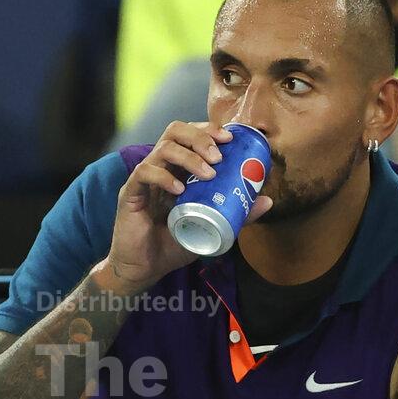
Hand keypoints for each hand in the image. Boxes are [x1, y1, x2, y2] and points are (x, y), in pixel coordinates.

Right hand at [106, 120, 271, 289]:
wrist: (145, 268)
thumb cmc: (174, 244)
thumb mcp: (211, 227)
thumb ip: (237, 214)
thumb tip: (267, 200)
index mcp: (178, 169)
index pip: (190, 135)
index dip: (209, 130)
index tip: (230, 140)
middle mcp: (161, 167)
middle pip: (176, 131)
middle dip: (201, 137)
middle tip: (220, 156)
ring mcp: (144, 178)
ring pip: (163, 148)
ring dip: (189, 157)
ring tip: (208, 173)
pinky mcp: (130, 192)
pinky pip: (144, 173)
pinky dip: (163, 176)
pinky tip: (179, 189)